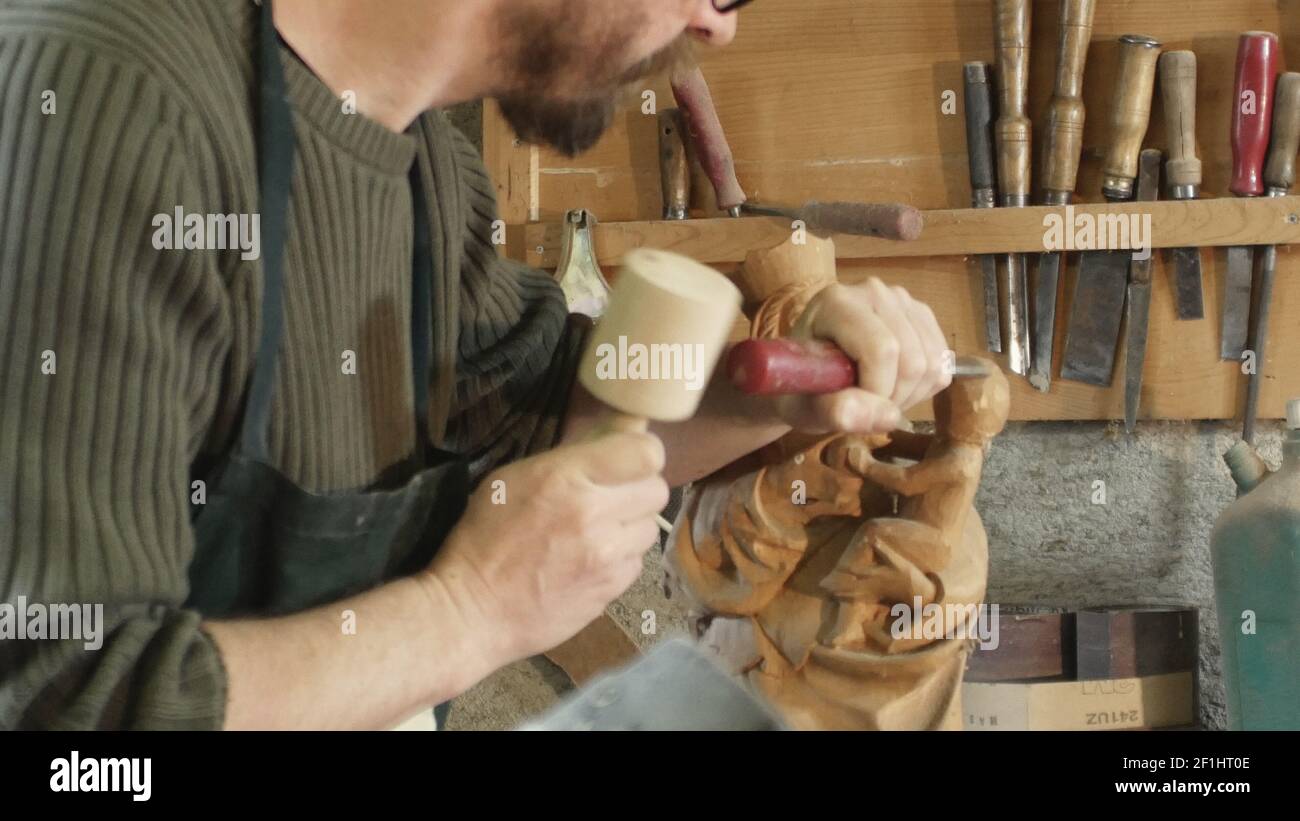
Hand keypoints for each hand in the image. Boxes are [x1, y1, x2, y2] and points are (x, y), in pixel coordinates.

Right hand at [426, 432, 668, 666]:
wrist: (474, 611)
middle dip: (638, 489)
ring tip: (598, 533)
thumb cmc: (485, 538)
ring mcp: (607, 556)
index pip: (646, 452)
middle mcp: (593, 513)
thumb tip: (620, 434)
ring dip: (630, 527)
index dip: (642, 453)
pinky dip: (621, 559)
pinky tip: (592, 562)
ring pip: (650, 528)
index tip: (627, 460)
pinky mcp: (612, 589)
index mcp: (566, 477)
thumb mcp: (513, 479)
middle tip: (611, 498)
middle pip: (657, 489)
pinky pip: (637, 562)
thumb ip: (570, 457)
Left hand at [774, 280, 951, 433]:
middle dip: (893, 398)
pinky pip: (942, 363)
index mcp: (837, 302)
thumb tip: (885, 416)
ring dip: (909, 395)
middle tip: (864, 406)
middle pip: (913, 360)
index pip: (882, 350)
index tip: (854, 408)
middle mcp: (873, 291)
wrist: (807, 375)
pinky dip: (923, 387)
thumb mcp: (805, 408)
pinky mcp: (921, 315)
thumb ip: (838, 412)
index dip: (877, 391)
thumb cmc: (800, 389)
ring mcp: (902, 300)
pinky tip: (893, 385)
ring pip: (932, 364)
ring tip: (876, 396)